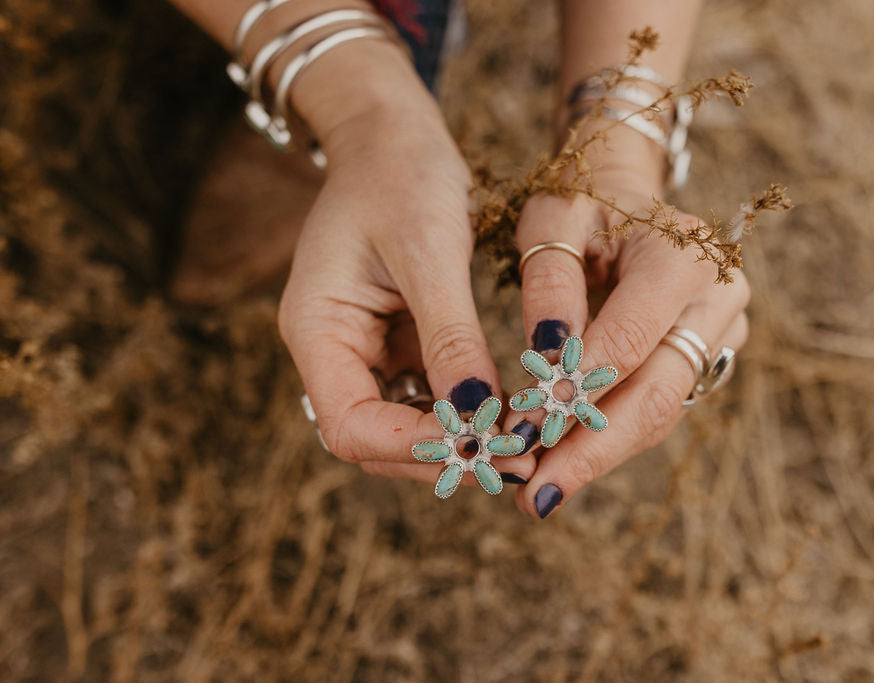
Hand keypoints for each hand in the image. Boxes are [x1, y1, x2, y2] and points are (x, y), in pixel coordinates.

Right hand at [279, 41, 536, 484]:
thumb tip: (477, 418)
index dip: (411, 447)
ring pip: (404, 426)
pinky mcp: (397, 343)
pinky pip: (427, 395)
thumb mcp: (428, 253)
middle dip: (442, 453)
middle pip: (375, 439)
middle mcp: (333, 351)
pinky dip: (464, 409)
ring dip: (458, 439)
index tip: (480, 446)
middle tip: (517, 460)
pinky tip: (508, 411)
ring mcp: (365, 350)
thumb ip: (450, 337)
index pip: (349, 425)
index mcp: (316, 329)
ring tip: (521, 444)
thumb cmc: (401, 175)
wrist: (394, 134)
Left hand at [503, 133, 749, 517]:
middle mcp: (718, 299)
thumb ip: (549, 285)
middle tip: (537, 497)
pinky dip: (611, 436)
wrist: (627, 200)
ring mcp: (722, 333)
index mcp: (683, 257)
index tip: (521, 436)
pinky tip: (566, 462)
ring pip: (662, 412)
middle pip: (659, 394)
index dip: (574, 395)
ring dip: (600, 455)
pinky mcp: (707, 357)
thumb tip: (545, 363)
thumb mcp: (552, 223)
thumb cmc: (583, 206)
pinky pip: (660, 407)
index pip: (628, 342)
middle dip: (593, 451)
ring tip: (541, 491)